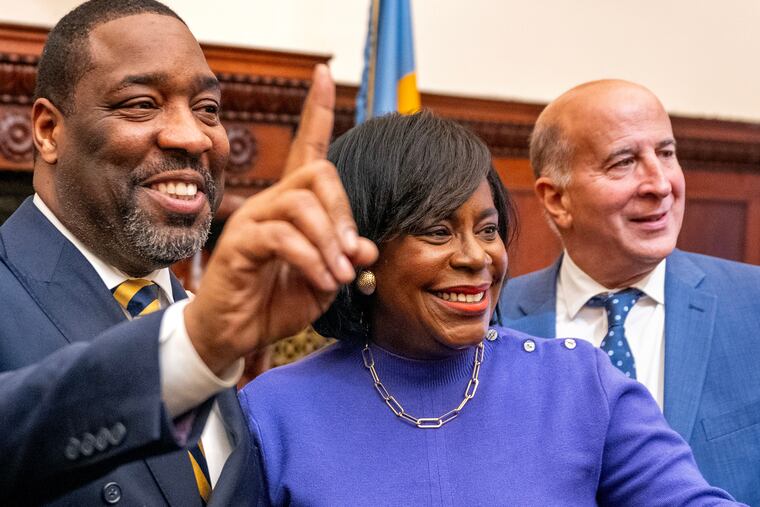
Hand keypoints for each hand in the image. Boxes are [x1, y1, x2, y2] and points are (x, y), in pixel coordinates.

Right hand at [184, 64, 377, 374]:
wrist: (234, 334)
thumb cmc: (275, 302)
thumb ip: (344, 259)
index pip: (306, 148)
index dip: (316, 111)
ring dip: (329, 242)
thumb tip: (366, 246)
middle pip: (316, 173)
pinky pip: (283, 237)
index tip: (324, 73)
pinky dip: (311, 260)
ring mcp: (252, 220)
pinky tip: (321, 280)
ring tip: (338, 275)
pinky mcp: (240, 244)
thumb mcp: (324, 280)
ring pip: (301, 204)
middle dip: (343, 212)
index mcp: (292, 205)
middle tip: (352, 253)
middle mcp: (270, 203)